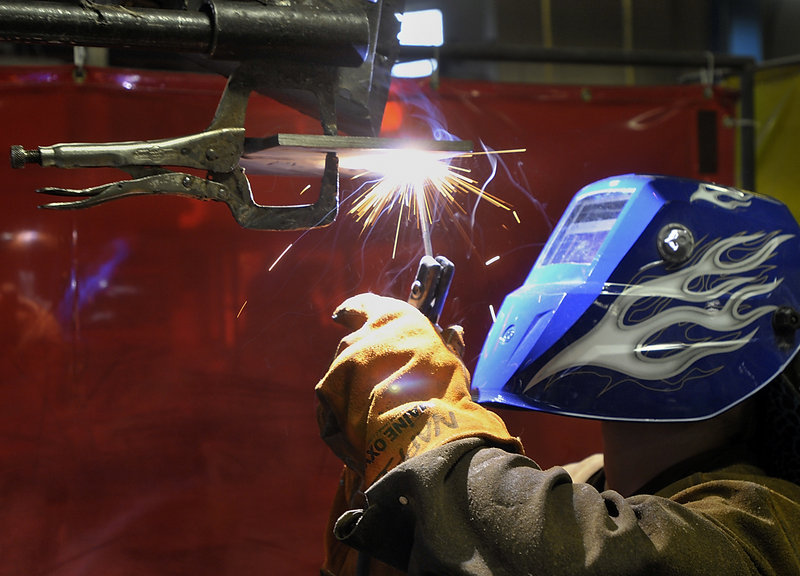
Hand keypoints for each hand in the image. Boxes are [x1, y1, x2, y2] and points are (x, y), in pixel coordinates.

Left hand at [315, 293, 521, 484]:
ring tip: (374, 406)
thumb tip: (455, 332)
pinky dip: (342, 405)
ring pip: (341, 370)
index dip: (354, 310)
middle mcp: (362, 333)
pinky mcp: (327, 388)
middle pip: (352, 342)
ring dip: (352, 383)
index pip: (363, 304)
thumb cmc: (441, 389)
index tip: (345, 315)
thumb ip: (446, 344)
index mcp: (391, 317)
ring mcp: (341, 360)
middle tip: (375, 376)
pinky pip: (332, 395)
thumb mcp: (449, 359)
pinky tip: (360, 419)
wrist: (418, 427)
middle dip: (360, 357)